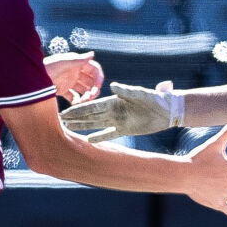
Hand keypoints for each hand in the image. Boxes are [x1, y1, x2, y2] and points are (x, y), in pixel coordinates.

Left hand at [46, 52, 103, 102]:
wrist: (30, 77)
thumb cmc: (46, 66)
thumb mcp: (63, 62)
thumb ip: (78, 59)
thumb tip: (92, 54)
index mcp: (77, 64)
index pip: (94, 70)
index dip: (99, 78)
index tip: (98, 87)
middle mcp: (75, 72)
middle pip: (90, 81)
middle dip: (93, 89)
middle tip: (90, 98)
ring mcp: (69, 81)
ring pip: (83, 90)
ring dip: (86, 96)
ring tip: (82, 102)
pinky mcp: (63, 90)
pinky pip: (73, 96)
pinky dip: (76, 101)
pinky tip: (75, 104)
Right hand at [60, 80, 183, 140]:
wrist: (167, 110)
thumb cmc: (154, 98)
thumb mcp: (139, 93)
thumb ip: (125, 91)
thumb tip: (112, 86)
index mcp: (114, 101)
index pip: (92, 106)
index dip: (78, 109)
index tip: (65, 111)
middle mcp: (113, 111)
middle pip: (90, 116)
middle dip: (75, 118)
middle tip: (59, 120)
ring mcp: (118, 121)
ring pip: (96, 124)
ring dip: (83, 126)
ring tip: (68, 128)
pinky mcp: (125, 130)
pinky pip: (109, 134)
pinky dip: (99, 137)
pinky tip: (88, 140)